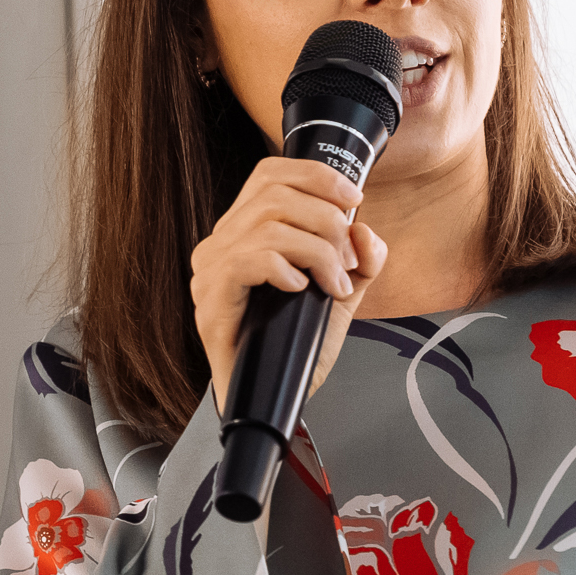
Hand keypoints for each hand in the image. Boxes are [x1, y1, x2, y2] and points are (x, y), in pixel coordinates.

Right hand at [192, 155, 390, 410]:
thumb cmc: (294, 347)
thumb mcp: (340, 294)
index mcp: (245, 231)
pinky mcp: (211, 300)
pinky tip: (300, 289)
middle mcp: (221, 244)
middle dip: (326, 220)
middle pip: (273, 195)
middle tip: (347, 260)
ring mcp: (211, 271)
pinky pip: (247, 260)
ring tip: (334, 283)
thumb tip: (365, 231)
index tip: (353, 199)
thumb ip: (359, 260)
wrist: (273, 399)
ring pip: (267, 226)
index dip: (315, 177)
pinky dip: (284, 269)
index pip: (270, 174)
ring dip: (315, 251)